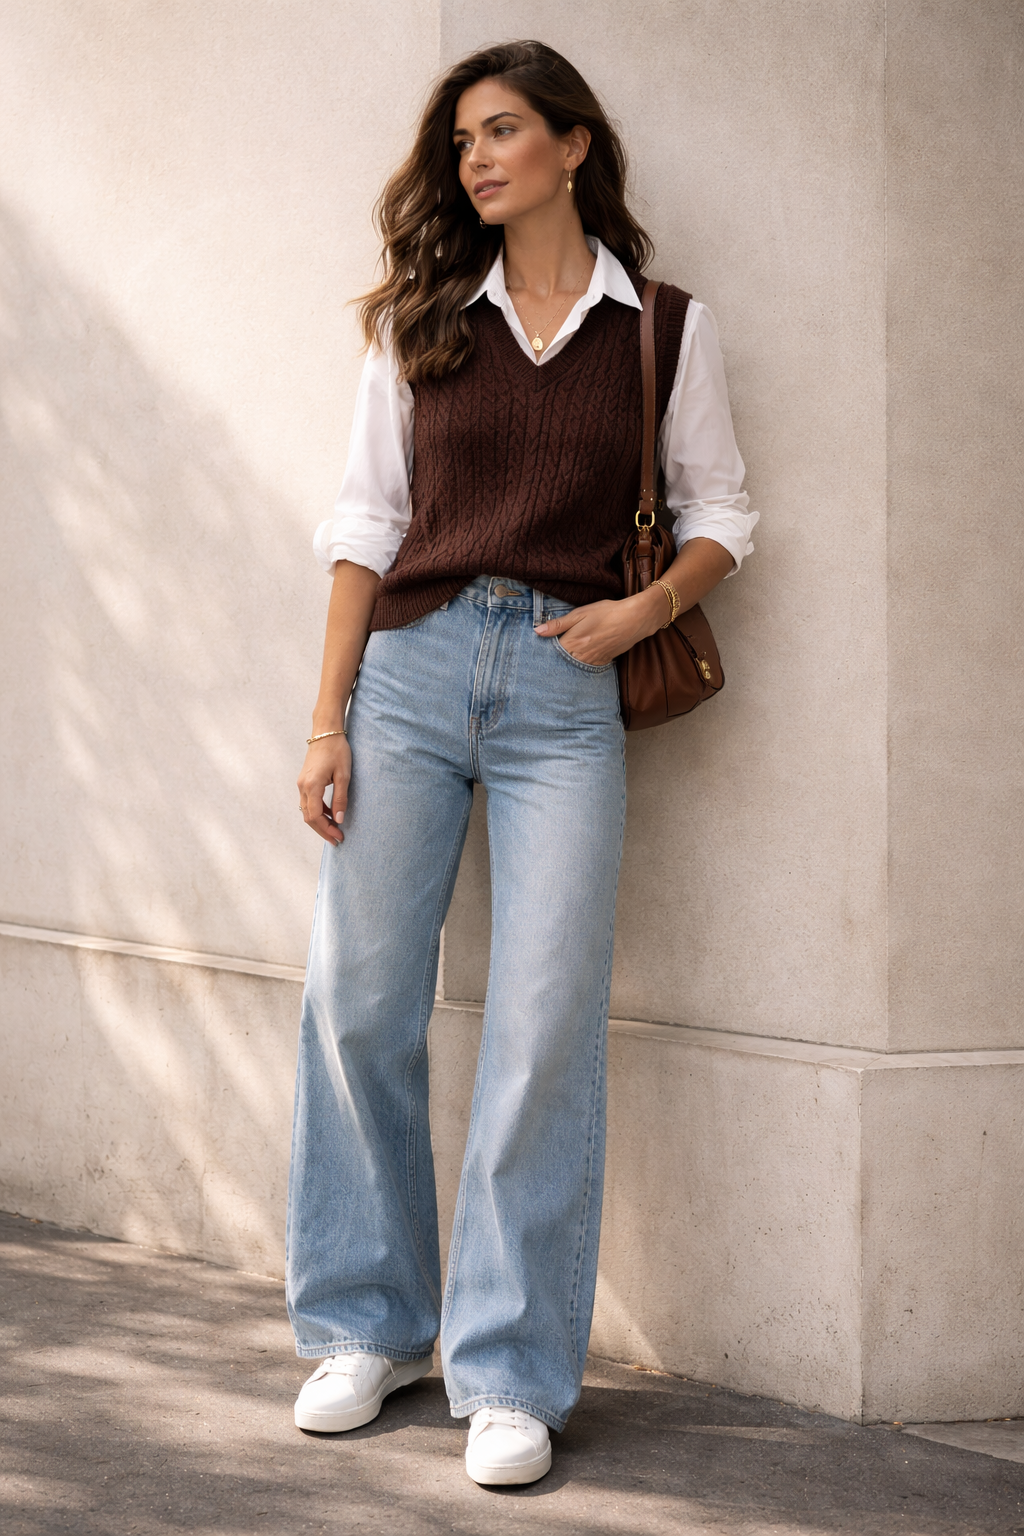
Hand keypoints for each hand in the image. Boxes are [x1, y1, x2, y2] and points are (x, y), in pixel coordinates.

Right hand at [297, 734, 350, 844]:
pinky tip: (331, 814)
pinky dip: (318, 811)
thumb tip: (339, 820)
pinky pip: (308, 802)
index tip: (339, 837)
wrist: (325, 732)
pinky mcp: (304, 781)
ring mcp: (301, 784)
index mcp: (312, 786)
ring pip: (307, 811)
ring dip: (320, 822)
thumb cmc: (337, 750)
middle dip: (322, 830)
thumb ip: (340, 798)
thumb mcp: (344, 775)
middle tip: (336, 840)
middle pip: (309, 817)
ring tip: (335, 830)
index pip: (316, 816)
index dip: (326, 829)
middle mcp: (302, 786)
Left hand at [534, 588, 670, 666]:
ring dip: (567, 664)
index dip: (543, 653)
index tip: (537, 652)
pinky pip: (586, 667)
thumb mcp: (580, 613)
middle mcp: (580, 656)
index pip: (550, 654)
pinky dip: (581, 664)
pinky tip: (581, 657)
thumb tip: (537, 631)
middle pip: (560, 663)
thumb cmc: (606, 613)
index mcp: (571, 643)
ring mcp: (592, 661)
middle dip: (554, 661)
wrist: (634, 620)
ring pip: (573, 667)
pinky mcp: (602, 662)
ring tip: (565, 658)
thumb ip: (558, 624)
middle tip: (546, 660)